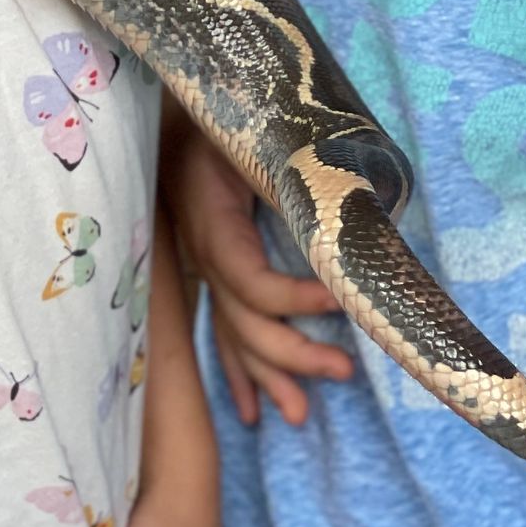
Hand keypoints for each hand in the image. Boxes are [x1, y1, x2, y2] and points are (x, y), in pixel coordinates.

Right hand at [164, 127, 351, 426]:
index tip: (340, 301)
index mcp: (214, 223)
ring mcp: (204, 268)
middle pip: (243, 322)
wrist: (182, 111)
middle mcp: (205, 255)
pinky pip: (223, 330)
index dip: (294, 300)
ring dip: (269, 376)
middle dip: (292, 354)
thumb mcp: (257, 141)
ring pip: (233, 335)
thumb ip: (293, 179)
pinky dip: (240, 371)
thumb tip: (343, 218)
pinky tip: (253, 409)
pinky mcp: (211, 272)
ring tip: (302, 415)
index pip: (250, 281)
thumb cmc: (226, 117)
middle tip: (343, 371)